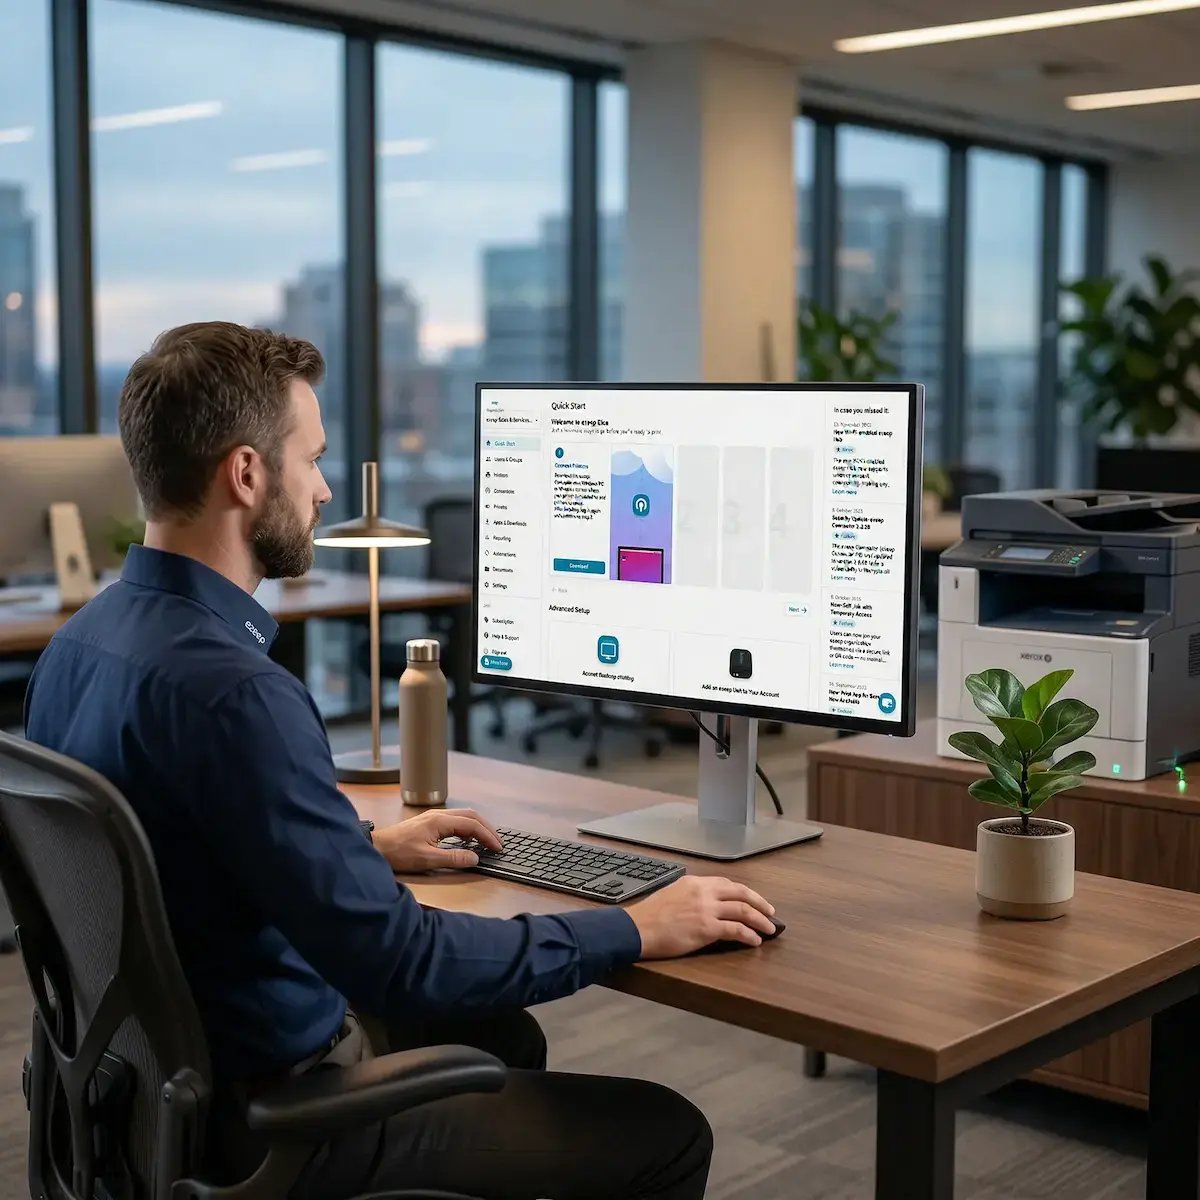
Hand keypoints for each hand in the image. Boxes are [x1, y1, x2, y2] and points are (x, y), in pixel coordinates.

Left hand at [373, 809, 502, 873]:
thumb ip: (453, 858)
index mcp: (440, 821)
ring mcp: (433, 817)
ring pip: (463, 817)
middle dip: (486, 828)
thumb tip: (475, 858)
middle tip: (497, 843)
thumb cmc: (398, 853)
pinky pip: (455, 821)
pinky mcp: (429, 823)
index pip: (471, 824)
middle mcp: (439, 815)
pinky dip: (467, 829)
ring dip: (477, 827)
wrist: (375, 847)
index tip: (497, 847)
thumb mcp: (427, 859)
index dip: (487, 836)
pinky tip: (467, 840)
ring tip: (486, 842)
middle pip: (470, 815)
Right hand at [626, 875, 775, 958]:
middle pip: (740, 893)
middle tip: (770, 912)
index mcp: (695, 882)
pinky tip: (755, 941)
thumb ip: (691, 895)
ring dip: (760, 920)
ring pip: (743, 910)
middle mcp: (703, 892)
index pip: (727, 883)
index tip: (753, 899)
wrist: (637, 928)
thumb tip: (705, 904)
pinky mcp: (707, 928)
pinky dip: (749, 935)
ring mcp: (706, 909)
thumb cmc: (649, 915)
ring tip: (769, 928)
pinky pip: (736, 930)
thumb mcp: (672, 894)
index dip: (744, 892)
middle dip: (759, 902)